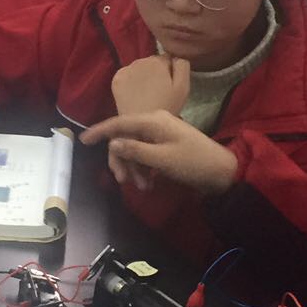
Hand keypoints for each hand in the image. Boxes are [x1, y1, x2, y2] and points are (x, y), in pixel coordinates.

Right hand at [79, 111, 239, 194]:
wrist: (222, 172)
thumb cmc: (193, 163)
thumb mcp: (162, 159)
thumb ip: (135, 150)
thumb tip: (112, 143)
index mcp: (153, 120)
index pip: (119, 122)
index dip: (100, 131)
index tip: (83, 141)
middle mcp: (155, 123)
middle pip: (124, 138)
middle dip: (121, 160)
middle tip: (123, 181)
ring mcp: (161, 134)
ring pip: (134, 148)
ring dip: (133, 168)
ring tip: (142, 187)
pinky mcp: (165, 146)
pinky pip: (145, 154)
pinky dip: (143, 168)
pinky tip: (148, 182)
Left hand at [112, 54, 191, 116]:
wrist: (142, 123)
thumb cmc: (167, 107)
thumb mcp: (183, 87)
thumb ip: (182, 65)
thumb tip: (175, 55)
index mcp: (158, 61)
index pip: (167, 58)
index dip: (170, 71)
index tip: (170, 85)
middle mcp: (140, 60)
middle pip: (152, 62)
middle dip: (156, 72)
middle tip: (159, 91)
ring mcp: (126, 69)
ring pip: (139, 68)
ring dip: (143, 76)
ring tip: (147, 94)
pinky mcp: (116, 79)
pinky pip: (126, 74)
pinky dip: (130, 81)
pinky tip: (135, 94)